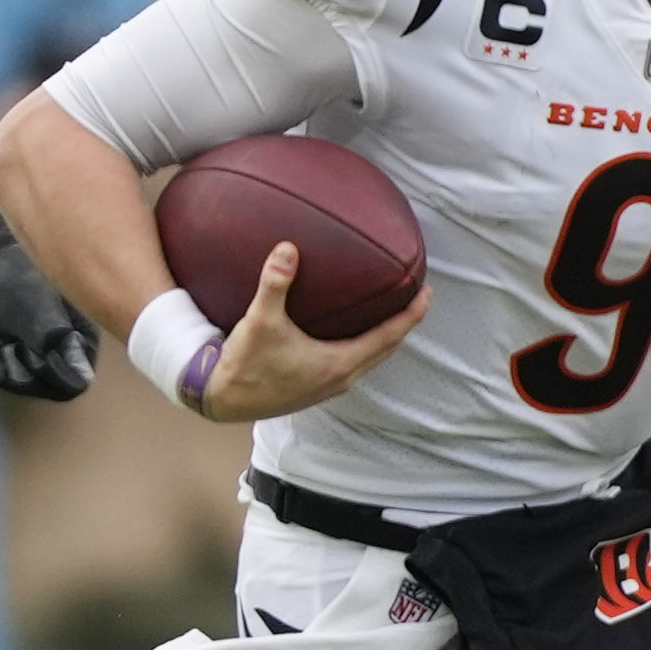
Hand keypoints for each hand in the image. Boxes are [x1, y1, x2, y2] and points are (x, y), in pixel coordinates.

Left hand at [0, 240, 98, 399]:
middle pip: (54, 388)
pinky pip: (14, 380)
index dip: (53, 375)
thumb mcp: (35, 307)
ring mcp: (45, 353)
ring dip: (10, 370)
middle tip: (11, 346)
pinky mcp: (23, 354)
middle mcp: (69, 348)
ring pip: (32, 386)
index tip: (31, 351)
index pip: (78, 379)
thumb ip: (55, 340)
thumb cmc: (11, 280)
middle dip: (27, 371)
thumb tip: (79, 377)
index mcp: (82, 335)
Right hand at [197, 242, 426, 420]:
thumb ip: (275, 284)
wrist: (223, 400)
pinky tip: (355, 330)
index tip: (427, 293)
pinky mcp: (317, 387)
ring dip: (385, 336)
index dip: (410, 315)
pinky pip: (354, 362)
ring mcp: (329, 386)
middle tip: (419, 297)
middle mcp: (341, 378)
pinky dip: (365, 345)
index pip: (388, 336)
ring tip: (393, 311)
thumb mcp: (260, 321)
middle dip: (404, 323)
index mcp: (338, 364)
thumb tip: (287, 249)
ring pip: (371, 358)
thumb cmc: (245, 365)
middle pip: (386, 349)